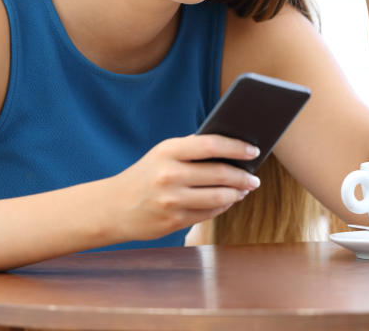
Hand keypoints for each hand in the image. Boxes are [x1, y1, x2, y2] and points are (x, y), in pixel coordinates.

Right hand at [111, 135, 261, 241]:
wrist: (114, 207)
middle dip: (243, 176)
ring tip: (245, 189)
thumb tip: (232, 148)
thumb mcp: (162, 153)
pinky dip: (223, 207)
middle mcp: (169, 175)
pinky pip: (209, 214)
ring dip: (237, 194)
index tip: (254, 150)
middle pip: (219, 174)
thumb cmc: (146, 174)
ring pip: (219, 198)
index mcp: (168, 151)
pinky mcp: (173, 222)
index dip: (236, 148)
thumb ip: (192, 148)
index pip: (211, 145)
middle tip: (254, 177)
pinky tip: (228, 201)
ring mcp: (171, 201)